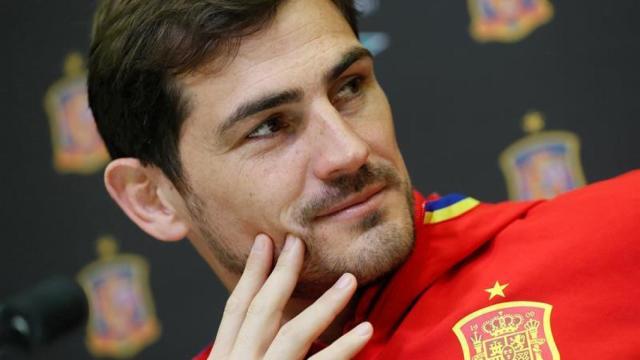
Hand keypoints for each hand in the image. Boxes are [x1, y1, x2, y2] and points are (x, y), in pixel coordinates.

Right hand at [208, 234, 372, 359]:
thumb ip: (244, 353)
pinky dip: (342, 348)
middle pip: (261, 310)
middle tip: (299, 240)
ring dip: (325, 304)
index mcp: (223, 358)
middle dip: (282, 272)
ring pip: (292, 332)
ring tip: (350, 281)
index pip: (236, 308)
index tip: (263, 241)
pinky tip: (364, 330)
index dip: (250, 272)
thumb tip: (266, 333)